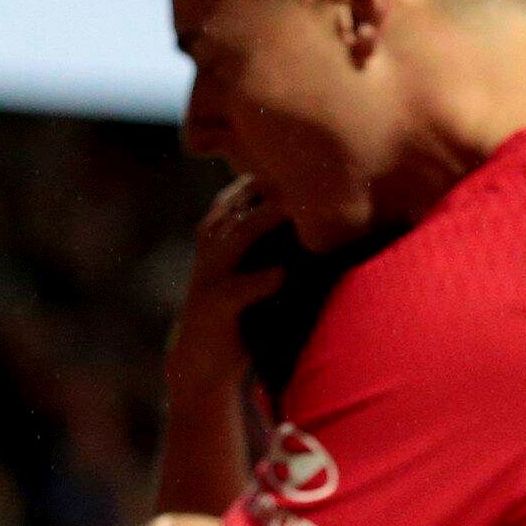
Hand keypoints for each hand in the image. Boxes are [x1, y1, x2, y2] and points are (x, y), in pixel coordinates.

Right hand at [170, 178, 291, 389]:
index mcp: (219, 235)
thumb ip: (274, 244)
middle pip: (240, 204)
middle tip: (309, 169)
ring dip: (264, 220)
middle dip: (270, 185)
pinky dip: (260, 281)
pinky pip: (237, 289)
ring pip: (236, 236)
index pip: (243, 191)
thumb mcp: (253, 272)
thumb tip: (322, 219)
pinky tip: (282, 274)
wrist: (203, 366)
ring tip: (297, 208)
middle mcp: (211, 248)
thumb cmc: (239, 315)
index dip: (271, 175)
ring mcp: (209, 276)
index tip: (309, 159)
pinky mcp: (212, 307)